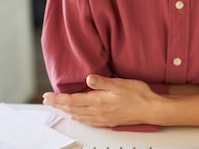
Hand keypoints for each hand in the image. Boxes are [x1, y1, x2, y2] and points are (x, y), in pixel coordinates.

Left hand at [42, 75, 156, 126]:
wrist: (151, 109)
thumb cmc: (138, 95)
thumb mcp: (120, 83)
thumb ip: (102, 82)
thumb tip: (88, 79)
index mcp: (98, 101)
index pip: (72, 100)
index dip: (58, 98)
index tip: (48, 96)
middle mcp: (98, 112)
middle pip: (72, 109)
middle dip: (58, 104)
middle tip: (47, 101)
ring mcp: (102, 118)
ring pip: (79, 115)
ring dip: (66, 111)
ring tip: (59, 107)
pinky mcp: (108, 121)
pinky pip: (88, 121)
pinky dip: (78, 117)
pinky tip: (78, 116)